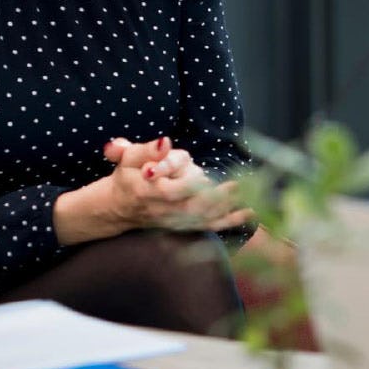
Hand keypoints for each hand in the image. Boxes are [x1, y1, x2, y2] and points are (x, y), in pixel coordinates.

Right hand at [54, 138, 248, 243]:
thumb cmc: (126, 176)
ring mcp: (175, 221)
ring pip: (204, 218)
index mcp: (148, 192)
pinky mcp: (184, 226)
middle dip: (217, 198)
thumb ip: (146, 150)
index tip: (206, 176)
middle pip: (193, 208)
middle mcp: (163, 211)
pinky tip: (250, 212)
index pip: (171, 192)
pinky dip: (230, 221)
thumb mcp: (128, 158)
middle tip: (237, 184)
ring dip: (229, 208)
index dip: (189, 185)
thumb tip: (164, 142)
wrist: (118, 207)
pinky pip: (209, 226)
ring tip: (251, 195)